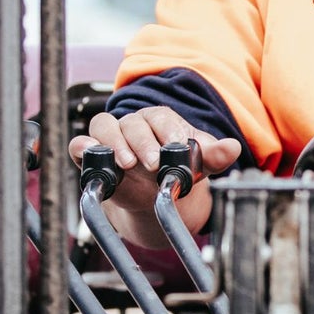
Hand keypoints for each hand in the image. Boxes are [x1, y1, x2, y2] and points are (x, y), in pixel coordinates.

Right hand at [70, 106, 241, 245]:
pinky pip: (80, 144)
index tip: (176, 147)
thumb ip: (215, 155)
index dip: (168, 130)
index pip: (161, 116)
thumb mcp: (198, 165)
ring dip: (115, 143)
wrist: (155, 198)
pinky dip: (83, 147)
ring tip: (127, 164)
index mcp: (160, 120)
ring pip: (104, 126)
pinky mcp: (92, 156)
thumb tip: (233, 147)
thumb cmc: (177, 171)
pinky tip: (93, 156)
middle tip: (153, 164)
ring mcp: (111, 138)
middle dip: (143, 142)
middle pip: (133, 122)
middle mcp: (133, 124)